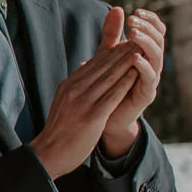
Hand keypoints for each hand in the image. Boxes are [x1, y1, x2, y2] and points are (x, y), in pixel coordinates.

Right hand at [31, 15, 146, 177]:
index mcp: (68, 85)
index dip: (112, 51)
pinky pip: (113, 94)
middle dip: (123, 51)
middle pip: (103, 65)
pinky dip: (126, 81)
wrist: (49, 154)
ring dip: (128, 61)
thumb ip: (75, 88)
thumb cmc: (59, 131)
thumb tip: (83, 74)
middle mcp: (74, 89)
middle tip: (139, 38)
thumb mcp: (64, 103)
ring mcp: (83, 101)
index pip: (94, 63)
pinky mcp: (92, 115)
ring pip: (110, 76)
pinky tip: (137, 72)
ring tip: (142, 49)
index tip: (127, 41)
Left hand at [100, 7, 163, 157]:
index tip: (136, 11)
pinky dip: (143, 67)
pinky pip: (149, 79)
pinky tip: (134, 58)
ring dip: (146, 44)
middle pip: (159, 41)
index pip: (155, 32)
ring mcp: (151, 80)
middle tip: (134, 20)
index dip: (150, 20)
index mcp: (145, 54)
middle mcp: (151, 65)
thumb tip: (116, 8)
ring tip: (134, 33)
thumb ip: (112, 35)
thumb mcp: (107, 56)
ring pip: (157, 57)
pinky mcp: (146, 94)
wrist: (103, 118)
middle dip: (147, 29)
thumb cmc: (106, 84)